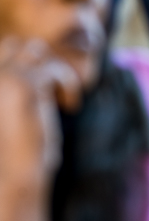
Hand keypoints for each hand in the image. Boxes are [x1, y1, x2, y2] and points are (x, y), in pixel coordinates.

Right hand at [0, 38, 78, 192]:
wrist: (13, 176)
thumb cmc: (14, 150)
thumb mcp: (14, 109)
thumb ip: (17, 85)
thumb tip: (35, 54)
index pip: (3, 51)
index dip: (26, 66)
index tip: (42, 92)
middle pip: (15, 44)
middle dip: (38, 61)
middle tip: (50, 88)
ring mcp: (1, 79)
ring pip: (35, 50)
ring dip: (54, 70)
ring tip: (61, 98)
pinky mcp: (24, 86)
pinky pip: (54, 68)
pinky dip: (69, 85)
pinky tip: (70, 106)